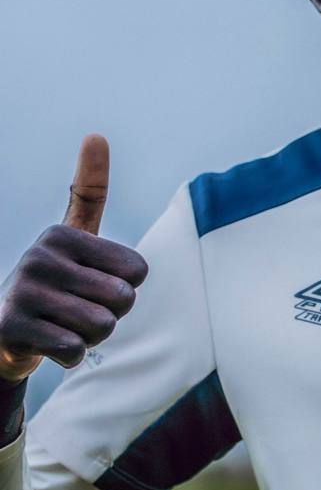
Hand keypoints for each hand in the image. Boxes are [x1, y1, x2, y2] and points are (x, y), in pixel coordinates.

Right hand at [0, 136, 148, 384]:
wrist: (6, 332)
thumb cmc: (57, 281)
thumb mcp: (75, 236)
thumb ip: (88, 192)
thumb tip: (96, 134)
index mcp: (63, 234)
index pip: (138, 271)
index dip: (127, 287)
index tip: (96, 283)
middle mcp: (39, 256)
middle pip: (123, 299)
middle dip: (112, 314)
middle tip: (81, 309)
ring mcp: (23, 291)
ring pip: (102, 326)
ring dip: (92, 336)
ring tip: (66, 325)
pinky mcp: (12, 327)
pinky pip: (75, 350)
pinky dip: (72, 356)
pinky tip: (51, 344)